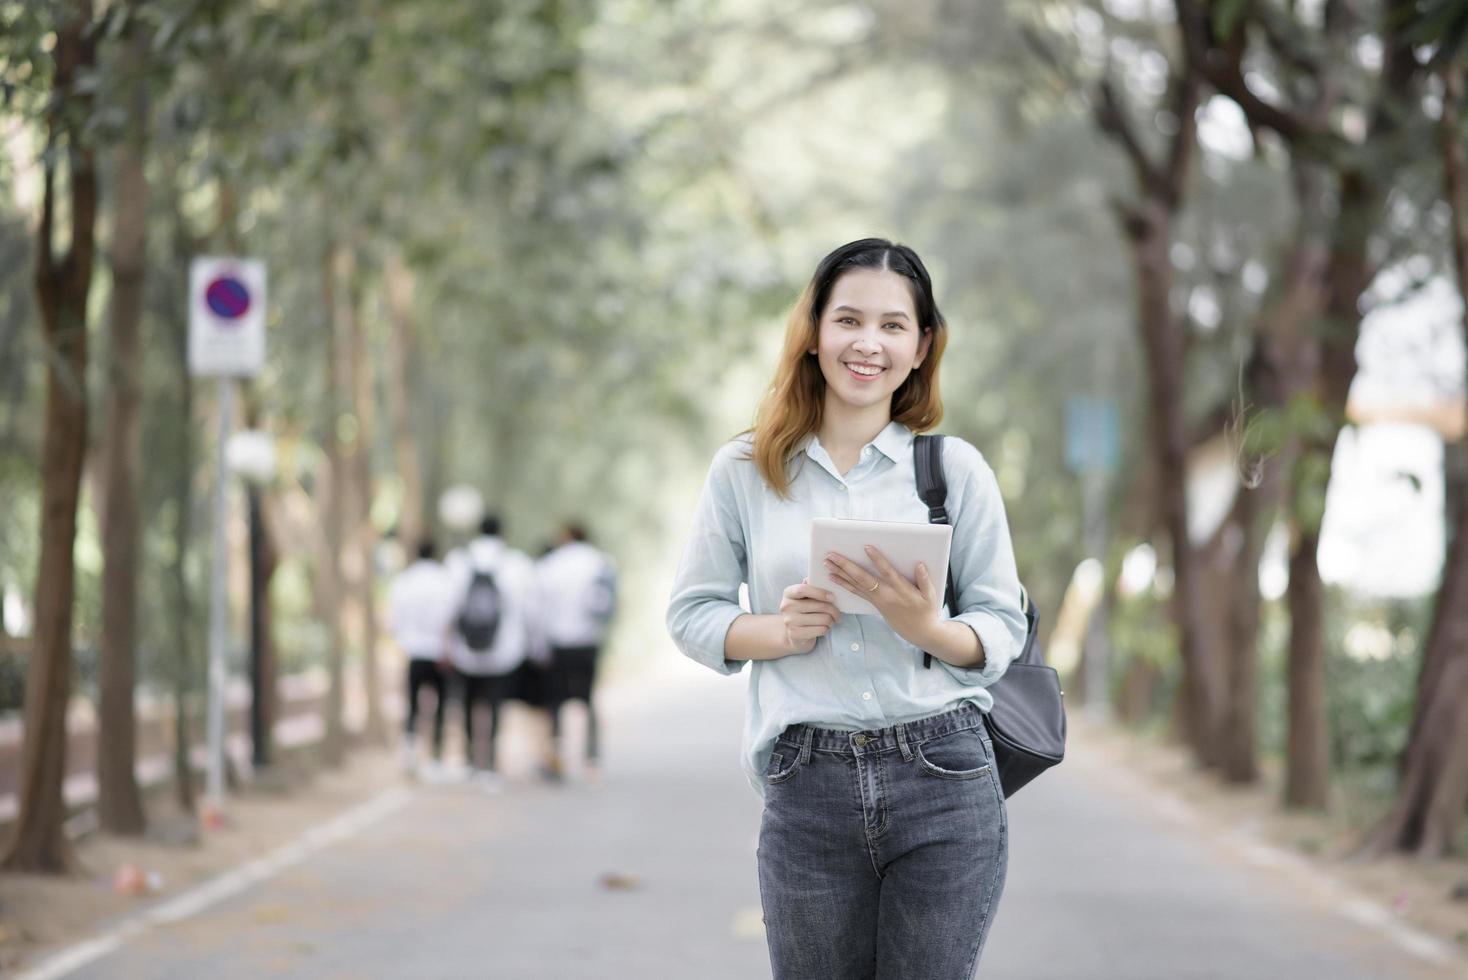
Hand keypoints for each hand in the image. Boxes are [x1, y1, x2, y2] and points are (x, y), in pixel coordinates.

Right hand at [778, 578, 841, 653]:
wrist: (793, 633)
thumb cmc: (803, 611)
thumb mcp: (805, 597)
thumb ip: (812, 586)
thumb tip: (822, 577)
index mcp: (788, 593)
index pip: (803, 589)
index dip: (820, 592)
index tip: (833, 597)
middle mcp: (786, 606)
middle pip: (819, 606)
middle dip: (834, 610)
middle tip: (838, 613)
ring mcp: (789, 621)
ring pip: (823, 619)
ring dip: (831, 620)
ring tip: (830, 620)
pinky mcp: (795, 634)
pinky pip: (821, 630)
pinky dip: (826, 629)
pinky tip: (823, 628)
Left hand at [824, 546, 941, 648]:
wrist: (919, 632)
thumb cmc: (926, 611)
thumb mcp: (930, 595)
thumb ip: (924, 579)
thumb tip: (919, 564)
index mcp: (901, 590)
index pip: (887, 572)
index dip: (877, 560)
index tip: (866, 547)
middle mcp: (886, 595)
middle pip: (862, 579)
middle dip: (846, 566)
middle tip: (831, 555)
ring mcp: (878, 600)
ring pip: (855, 585)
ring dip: (840, 573)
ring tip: (827, 564)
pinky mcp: (874, 604)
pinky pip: (856, 592)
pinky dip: (844, 584)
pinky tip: (834, 577)